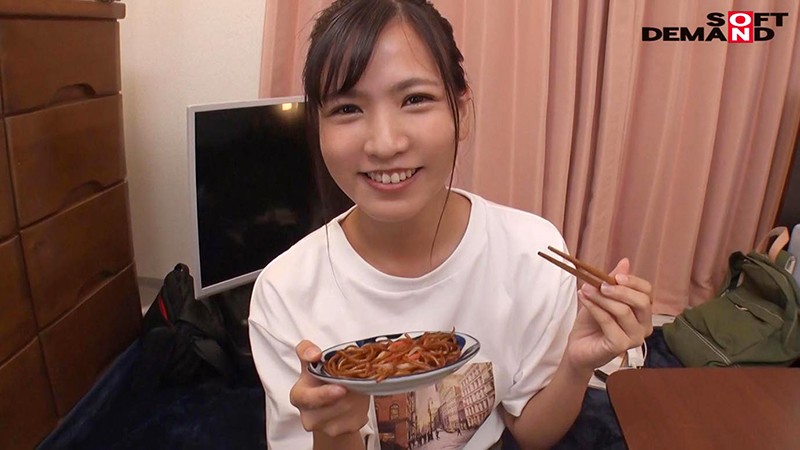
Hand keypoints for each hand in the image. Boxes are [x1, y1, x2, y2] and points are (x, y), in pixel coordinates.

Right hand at [289, 340, 369, 437]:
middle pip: (336, 404)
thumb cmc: (320, 381)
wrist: (330, 405)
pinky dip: (362, 406)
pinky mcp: (343, 432)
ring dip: (357, 396)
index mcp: (299, 397)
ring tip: (354, 387)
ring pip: (350, 410)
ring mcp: (326, 428)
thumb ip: (307, 351)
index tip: (341, 389)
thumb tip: (314, 354)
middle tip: (354, 380)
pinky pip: (359, 417)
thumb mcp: (311, 363)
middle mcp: (309, 417)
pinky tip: (356, 400)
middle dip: (349, 391)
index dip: (324, 394)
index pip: (307, 398)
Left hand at [564, 258, 652, 372]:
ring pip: (623, 311)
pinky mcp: (621, 346)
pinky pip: (609, 322)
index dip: (633, 282)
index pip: (647, 292)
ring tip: (586, 289)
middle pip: (641, 302)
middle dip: (620, 290)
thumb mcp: (601, 297)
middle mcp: (644, 326)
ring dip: (602, 298)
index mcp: (643, 312)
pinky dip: (595, 308)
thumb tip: (625, 262)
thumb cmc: (592, 323)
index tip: (615, 276)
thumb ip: (613, 281)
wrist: (578, 346)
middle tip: (600, 284)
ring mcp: (635, 338)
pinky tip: (584, 299)